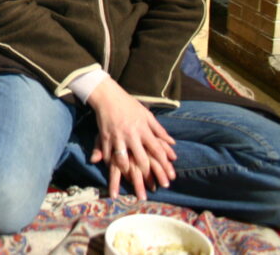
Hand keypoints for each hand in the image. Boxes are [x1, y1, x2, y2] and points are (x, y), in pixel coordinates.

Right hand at [86, 79, 175, 200]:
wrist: (108, 96)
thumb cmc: (129, 105)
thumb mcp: (147, 115)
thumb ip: (159, 130)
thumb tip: (173, 142)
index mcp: (143, 129)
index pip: (157, 149)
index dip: (165, 163)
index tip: (170, 176)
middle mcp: (132, 135)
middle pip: (141, 158)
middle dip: (147, 173)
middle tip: (152, 184)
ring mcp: (118, 137)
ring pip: (123, 159)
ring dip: (127, 172)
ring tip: (131, 180)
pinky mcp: (106, 137)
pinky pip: (108, 154)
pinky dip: (110, 163)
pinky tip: (112, 169)